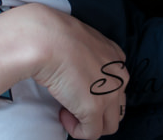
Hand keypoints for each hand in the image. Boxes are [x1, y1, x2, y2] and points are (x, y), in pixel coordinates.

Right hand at [21, 4, 127, 139]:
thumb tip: (71, 65)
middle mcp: (118, 75)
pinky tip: (62, 115)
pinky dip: (76, 129)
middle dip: (97, 110)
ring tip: (68, 110)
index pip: (116, 83)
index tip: (78, 87)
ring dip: (89, 123)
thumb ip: (82, 53)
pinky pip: (91, 133)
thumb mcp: (76, 39)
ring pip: (109, 124)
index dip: (97, 90)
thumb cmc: (52, 33)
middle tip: (73, 101)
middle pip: (116, 105)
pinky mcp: (94, 109)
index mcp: (114, 56)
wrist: (44, 38)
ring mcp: (109, 94)